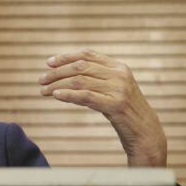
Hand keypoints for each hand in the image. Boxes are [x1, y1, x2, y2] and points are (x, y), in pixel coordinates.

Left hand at [39, 49, 166, 166]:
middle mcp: (119, 74)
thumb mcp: (111, 89)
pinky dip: (68, 94)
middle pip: (80, 67)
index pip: (87, 55)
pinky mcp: (115, 105)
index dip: (66, 57)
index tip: (48, 63)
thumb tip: (63, 73)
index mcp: (118, 66)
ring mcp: (119, 89)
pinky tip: (56, 95)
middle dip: (56, 72)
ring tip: (43, 90)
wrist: (144, 131)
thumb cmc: (123, 110)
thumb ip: (95, 78)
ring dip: (57, 85)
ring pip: (80, 81)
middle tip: (41, 80)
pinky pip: (86, 96)